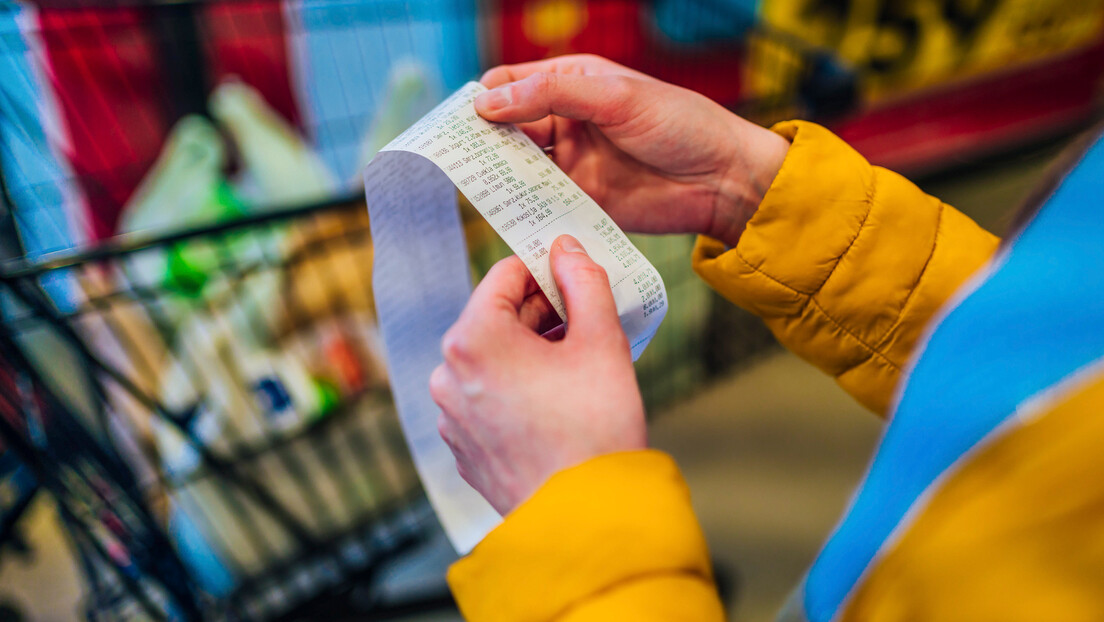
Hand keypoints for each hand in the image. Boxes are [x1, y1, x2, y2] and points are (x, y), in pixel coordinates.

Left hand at [430, 235, 646, 514]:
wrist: (586, 519)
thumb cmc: (595, 428)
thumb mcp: (601, 341)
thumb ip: (584, 281)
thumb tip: (567, 248)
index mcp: (473, 338)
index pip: (505, 275)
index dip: (545, 269)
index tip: (575, 277)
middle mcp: (448, 374)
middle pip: (495, 318)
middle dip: (541, 314)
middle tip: (586, 323)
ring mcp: (450, 415)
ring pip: (491, 359)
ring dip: (530, 353)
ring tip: (577, 368)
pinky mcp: (462, 447)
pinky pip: (487, 398)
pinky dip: (517, 390)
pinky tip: (556, 406)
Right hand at [476, 54, 788, 246]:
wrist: (724, 180)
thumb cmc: (679, 124)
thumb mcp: (615, 96)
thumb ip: (551, 94)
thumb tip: (486, 102)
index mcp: (573, 84)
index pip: (511, 84)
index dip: (482, 99)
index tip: (460, 120)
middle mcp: (566, 122)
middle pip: (506, 129)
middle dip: (482, 141)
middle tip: (457, 159)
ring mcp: (572, 164)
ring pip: (518, 168)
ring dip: (498, 176)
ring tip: (475, 186)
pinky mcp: (581, 201)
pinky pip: (541, 203)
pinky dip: (522, 208)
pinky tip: (507, 212)